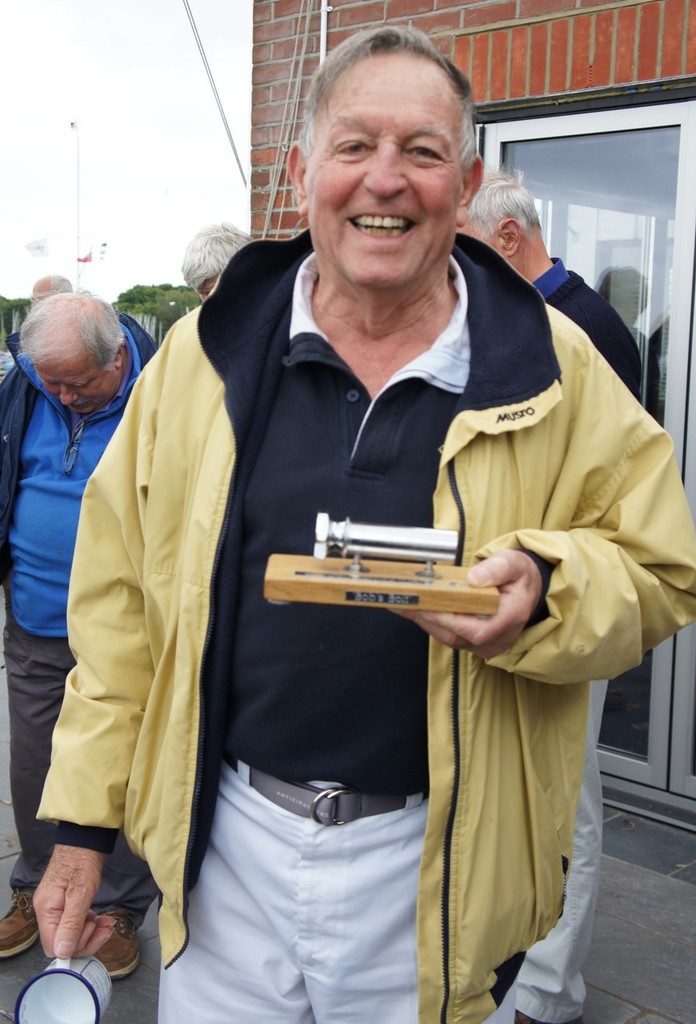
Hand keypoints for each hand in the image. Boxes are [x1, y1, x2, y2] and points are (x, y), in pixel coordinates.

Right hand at [33, 845, 112, 959]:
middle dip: (87, 939)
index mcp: (46, 911)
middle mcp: (47, 912)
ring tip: (106, 922)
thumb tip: (63, 952)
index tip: (93, 934)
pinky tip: (101, 919)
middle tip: (104, 927)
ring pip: (72, 935)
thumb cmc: (82, 861)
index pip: (54, 947)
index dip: (75, 946)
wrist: (84, 840)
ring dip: (91, 932)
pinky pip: (75, 924)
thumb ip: (71, 924)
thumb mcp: (80, 894)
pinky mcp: (64, 905)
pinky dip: (89, 924)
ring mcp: (56, 909)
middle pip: (64, 943)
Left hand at [398, 548, 541, 658]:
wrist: (526, 589)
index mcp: (511, 618)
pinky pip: (449, 637)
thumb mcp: (513, 563)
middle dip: (428, 619)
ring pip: (449, 638)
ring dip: (425, 621)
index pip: (478, 630)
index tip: (427, 608)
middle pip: (457, 637)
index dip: (450, 621)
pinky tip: (417, 609)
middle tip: (404, 602)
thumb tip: (474, 578)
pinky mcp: (475, 644)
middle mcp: (498, 637)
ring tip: (403, 603)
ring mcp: (487, 644)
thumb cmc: (519, 576)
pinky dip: (432, 623)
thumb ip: (496, 568)